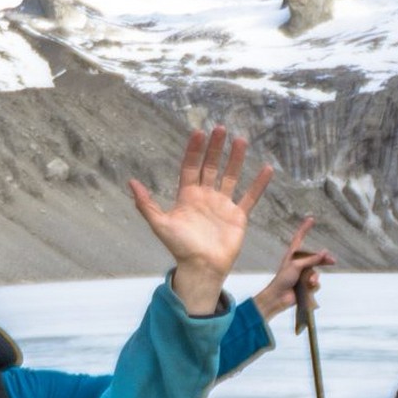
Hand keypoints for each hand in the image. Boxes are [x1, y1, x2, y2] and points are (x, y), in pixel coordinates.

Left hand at [131, 127, 273, 315]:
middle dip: (215, 148)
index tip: (199, 133)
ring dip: (236, 159)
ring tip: (241, 140)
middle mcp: (206, 196)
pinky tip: (267, 169)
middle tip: (220, 129)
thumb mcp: (160, 225)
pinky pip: (250, 197)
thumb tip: (131, 183)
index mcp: (187, 196)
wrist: (201, 268)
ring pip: (231, 176)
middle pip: (211, 166)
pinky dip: (259, 184)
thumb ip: (147, 204)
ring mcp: (223, 205)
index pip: (191, 166)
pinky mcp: (238, 216)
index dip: (195, 150)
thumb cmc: (180, 248)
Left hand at [252, 216, 334, 322]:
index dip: (305, 228)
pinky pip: (315, 283)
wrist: (279, 297)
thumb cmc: (283, 279)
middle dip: (323, 260)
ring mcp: (302, 274)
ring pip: (316, 272)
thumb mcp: (297, 266)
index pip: (299, 238)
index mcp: (293, 255)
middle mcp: (298, 263)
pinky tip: (308, 288)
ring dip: (314, 277)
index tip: (311, 219)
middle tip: (332, 261)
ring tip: (311, 281)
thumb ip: (311, 259)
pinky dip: (313, 285)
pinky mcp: (305, 285)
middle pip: (315, 257)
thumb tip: (324, 253)